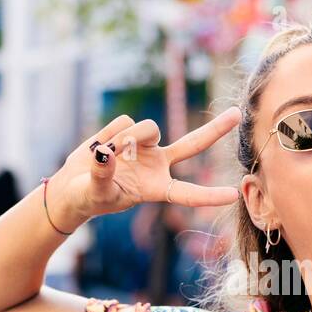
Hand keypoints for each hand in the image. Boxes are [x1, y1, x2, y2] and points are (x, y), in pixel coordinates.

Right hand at [50, 108, 242, 224]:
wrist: (73, 186)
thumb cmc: (87, 198)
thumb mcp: (94, 192)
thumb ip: (101, 175)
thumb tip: (105, 155)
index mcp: (155, 188)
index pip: (187, 192)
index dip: (208, 195)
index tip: (233, 195)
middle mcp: (157, 165)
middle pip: (193, 144)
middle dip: (215, 129)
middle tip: (238, 114)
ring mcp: (146, 147)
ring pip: (148, 127)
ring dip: (126, 137)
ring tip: (106, 153)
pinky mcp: (130, 132)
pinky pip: (124, 121)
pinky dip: (108, 132)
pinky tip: (99, 145)